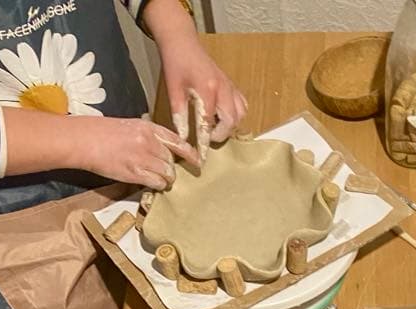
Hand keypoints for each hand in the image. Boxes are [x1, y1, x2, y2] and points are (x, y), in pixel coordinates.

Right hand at [71, 115, 198, 189]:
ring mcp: (142, 158)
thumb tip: (163, 148)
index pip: (178, 141)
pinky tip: (151, 182)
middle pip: (173, 161)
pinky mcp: (135, 173)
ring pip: (168, 174)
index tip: (198, 162)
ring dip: (166, 179)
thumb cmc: (103, 132)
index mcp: (149, 128)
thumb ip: (149, 136)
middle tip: (166, 172)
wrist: (84, 140)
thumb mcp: (130, 126)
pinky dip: (157, 185)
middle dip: (171, 169)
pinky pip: (157, 183)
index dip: (191, 154)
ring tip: (158, 178)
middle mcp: (149, 142)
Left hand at [160, 34, 247, 156]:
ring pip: (240, 115)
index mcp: (207, 91)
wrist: (183, 42)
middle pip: (231, 122)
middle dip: (220, 134)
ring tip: (215, 126)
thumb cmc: (176, 64)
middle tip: (207, 136)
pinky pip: (242, 105)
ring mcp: (230, 87)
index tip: (201, 158)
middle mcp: (223, 89)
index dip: (204, 143)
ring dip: (230, 125)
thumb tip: (182, 139)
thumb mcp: (173, 91)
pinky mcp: (232, 85)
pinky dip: (236, 115)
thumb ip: (179, 116)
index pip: (208, 124)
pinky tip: (224, 116)